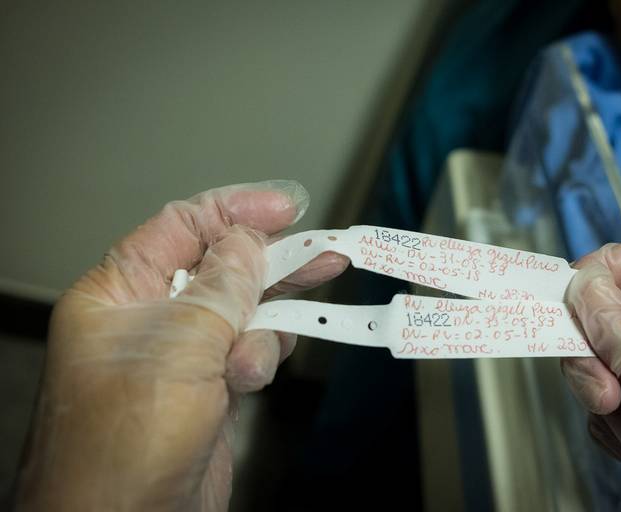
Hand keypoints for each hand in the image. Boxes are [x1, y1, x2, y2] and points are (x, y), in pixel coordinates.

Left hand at [15, 182, 348, 510]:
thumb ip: (220, 287)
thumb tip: (246, 242)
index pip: (180, 228)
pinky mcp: (206, 389)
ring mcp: (179, 356)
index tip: (286, 206)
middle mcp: (146, 319)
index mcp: (116, 294)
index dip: (234, 210)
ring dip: (266, 322)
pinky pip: (247, 351)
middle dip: (271, 263)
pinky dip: (260, 358)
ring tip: (279, 335)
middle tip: (322, 251)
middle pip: (220, 268)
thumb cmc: (122, 449)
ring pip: (241, 312)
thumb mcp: (179, 347)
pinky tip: (252, 376)